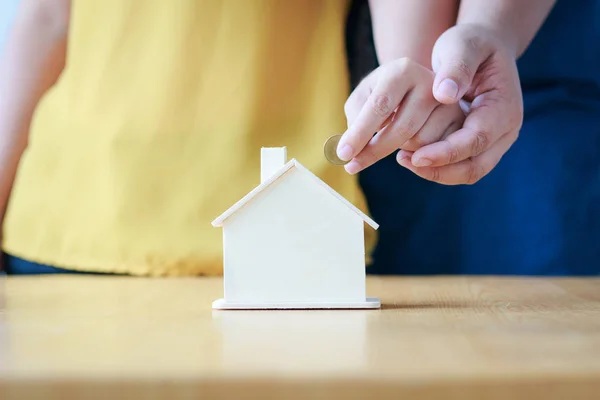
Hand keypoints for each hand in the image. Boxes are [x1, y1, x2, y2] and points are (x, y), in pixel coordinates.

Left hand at [337, 58, 463, 174]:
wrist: (416, 86)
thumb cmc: (383, 93)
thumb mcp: (364, 96)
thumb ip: (355, 117)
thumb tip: (349, 147)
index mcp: (402, 70)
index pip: (379, 106)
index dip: (360, 133)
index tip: (343, 154)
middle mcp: (430, 82)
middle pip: (401, 129)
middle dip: (374, 152)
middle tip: (351, 166)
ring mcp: (449, 102)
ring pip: (419, 143)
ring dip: (398, 149)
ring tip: (392, 136)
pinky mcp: (459, 122)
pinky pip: (435, 152)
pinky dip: (416, 155)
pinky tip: (408, 143)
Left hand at [400, 24, 523, 184]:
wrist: (482, 49)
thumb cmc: (470, 45)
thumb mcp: (462, 45)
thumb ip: (456, 67)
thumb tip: (445, 95)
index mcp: (504, 107)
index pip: (476, 140)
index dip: (446, 152)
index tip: (416, 156)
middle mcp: (505, 131)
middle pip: (474, 167)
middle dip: (438, 170)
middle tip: (404, 160)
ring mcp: (495, 142)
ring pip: (466, 173)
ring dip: (435, 172)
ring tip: (403, 158)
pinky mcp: (480, 147)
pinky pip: (459, 167)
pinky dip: (437, 167)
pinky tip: (410, 155)